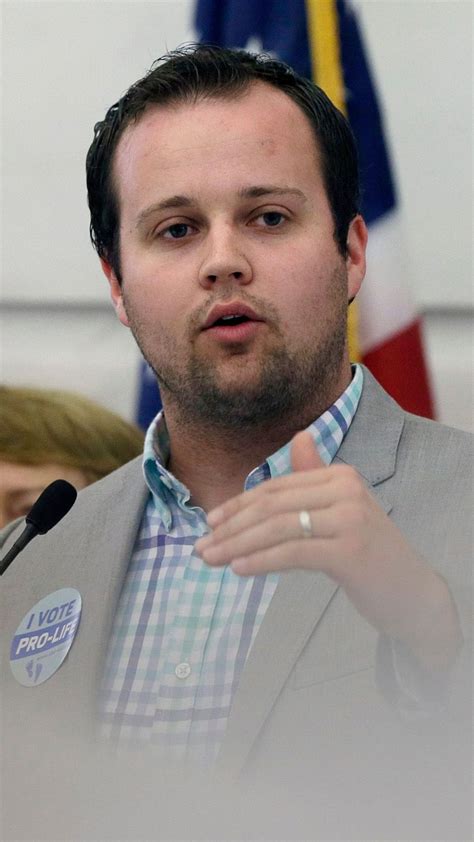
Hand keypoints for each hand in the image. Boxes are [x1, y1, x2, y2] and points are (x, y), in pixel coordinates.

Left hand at [195, 431, 461, 672]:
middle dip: (230, 527)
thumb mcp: (341, 511)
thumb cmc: (370, 553)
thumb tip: (300, 437)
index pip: (276, 487)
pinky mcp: (351, 550)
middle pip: (272, 505)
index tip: (210, 523)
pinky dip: (261, 561)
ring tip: (210, 559)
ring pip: (278, 528)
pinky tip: (238, 569)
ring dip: (236, 545)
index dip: (238, 505)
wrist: (413, 593)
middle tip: (200, 547)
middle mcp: (346, 489)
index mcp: (340, 475)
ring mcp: (350, 518)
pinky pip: (293, 552)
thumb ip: (316, 477)